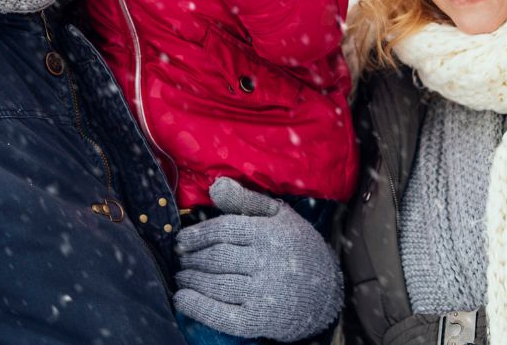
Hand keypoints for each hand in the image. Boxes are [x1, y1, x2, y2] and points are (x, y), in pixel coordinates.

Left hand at [173, 178, 341, 340]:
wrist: (326, 292)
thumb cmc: (296, 247)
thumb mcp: (279, 216)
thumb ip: (247, 200)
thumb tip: (215, 186)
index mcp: (271, 233)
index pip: (224, 230)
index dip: (198, 235)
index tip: (181, 240)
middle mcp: (268, 262)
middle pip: (217, 258)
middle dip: (193, 258)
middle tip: (180, 259)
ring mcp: (264, 293)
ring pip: (216, 284)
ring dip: (192, 280)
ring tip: (181, 276)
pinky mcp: (260, 320)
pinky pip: (222, 315)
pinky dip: (198, 307)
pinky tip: (182, 299)